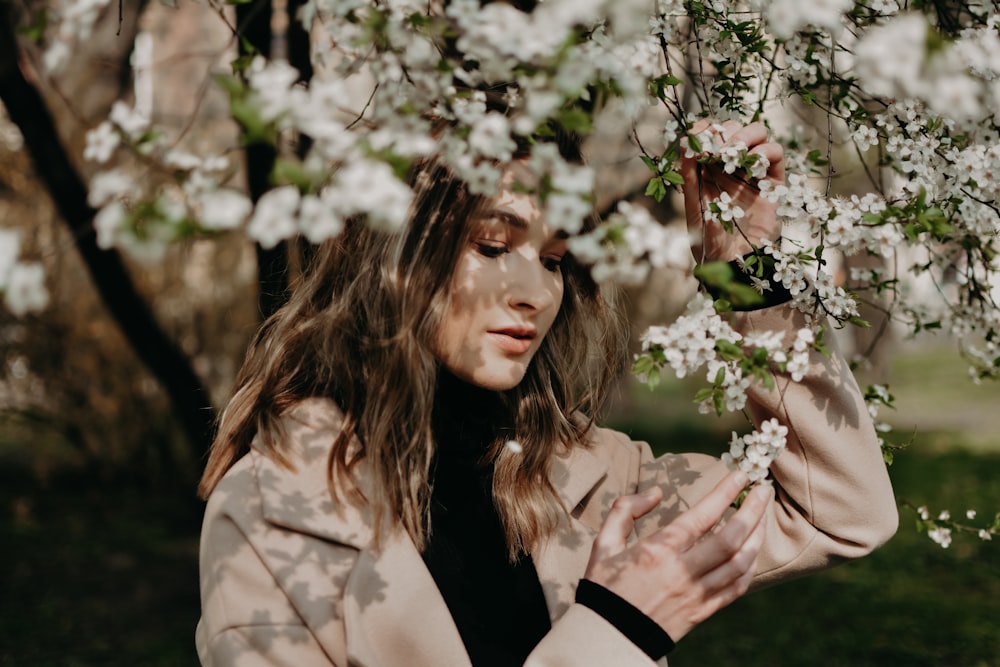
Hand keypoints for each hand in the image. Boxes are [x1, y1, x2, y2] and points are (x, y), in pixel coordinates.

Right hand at [583, 471, 771, 642]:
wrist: (610, 635)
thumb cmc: (605, 587)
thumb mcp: (604, 543)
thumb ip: (625, 511)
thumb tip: (656, 493)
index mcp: (659, 550)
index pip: (702, 515)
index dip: (725, 491)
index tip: (741, 474)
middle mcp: (683, 571)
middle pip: (731, 538)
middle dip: (753, 510)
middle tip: (763, 490)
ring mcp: (696, 594)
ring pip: (740, 563)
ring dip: (757, 537)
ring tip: (762, 517)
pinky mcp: (702, 612)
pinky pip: (736, 588)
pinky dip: (749, 568)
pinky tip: (752, 552)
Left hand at [679, 120, 784, 262]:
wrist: (734, 263)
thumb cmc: (708, 240)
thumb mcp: (694, 206)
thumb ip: (689, 175)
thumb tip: (686, 143)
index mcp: (708, 169)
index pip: (708, 135)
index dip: (704, 128)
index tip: (698, 133)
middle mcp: (731, 166)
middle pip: (733, 128)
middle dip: (725, 131)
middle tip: (716, 149)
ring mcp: (753, 172)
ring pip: (757, 133)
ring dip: (744, 136)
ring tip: (732, 153)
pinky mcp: (773, 181)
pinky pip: (775, 154)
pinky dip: (765, 151)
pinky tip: (752, 164)